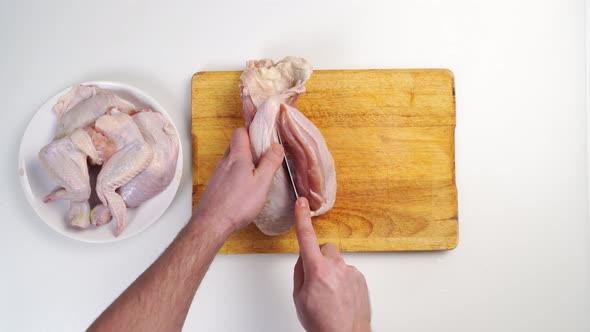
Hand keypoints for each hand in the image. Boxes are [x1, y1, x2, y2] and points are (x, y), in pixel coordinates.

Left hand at [193, 127, 283, 234]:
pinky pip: (227, 172)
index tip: (262, 133)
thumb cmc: (237, 204)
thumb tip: (277, 146)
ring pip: (231, 159)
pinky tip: (244, 186)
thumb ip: (270, 163)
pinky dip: (236, 173)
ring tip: (256, 171)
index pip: (240, 132)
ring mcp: (218, 174)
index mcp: (237, 157)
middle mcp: (225, 162)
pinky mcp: (215, 186)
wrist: (211, 223)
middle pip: (235, 145)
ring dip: (243, 161)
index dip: (251, 130)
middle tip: (264, 153)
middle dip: (249, 146)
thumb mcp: (261, 183)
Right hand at [293, 197, 370, 331]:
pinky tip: (340, 296)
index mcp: (317, 270)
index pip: (306, 237)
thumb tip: (304, 260)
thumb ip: (300, 273)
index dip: (302, 218)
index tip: (301, 203)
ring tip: (329, 294)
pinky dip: (342, 280)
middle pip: (324, 249)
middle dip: (318, 258)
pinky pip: (347, 271)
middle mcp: (336, 267)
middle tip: (315, 280)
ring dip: (331, 272)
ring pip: (336, 262)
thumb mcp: (299, 297)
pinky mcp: (361, 278)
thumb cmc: (322, 322)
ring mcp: (351, 272)